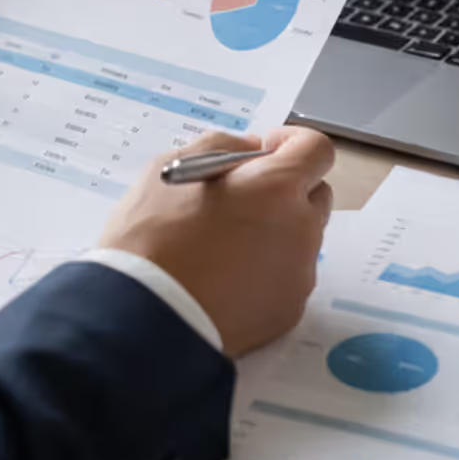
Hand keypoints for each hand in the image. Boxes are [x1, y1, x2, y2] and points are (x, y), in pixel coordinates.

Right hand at [99, 127, 336, 356]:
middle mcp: (301, 229)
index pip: (316, 149)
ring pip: (301, 240)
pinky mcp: (289, 311)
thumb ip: (222, 146)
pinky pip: (287, 279)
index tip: (266, 151)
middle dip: (287, 191)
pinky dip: (266, 274)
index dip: (291, 144)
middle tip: (240, 202)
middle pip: (315, 196)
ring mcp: (299, 274)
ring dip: (276, 234)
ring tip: (224, 248)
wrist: (142, 316)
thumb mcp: (172, 168)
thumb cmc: (151, 237)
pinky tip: (226, 280)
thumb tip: (253, 149)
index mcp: (277, 188)